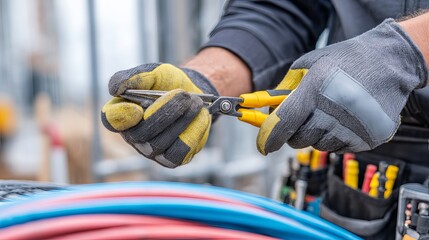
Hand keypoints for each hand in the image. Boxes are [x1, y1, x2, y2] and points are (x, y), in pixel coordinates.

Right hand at [101, 63, 218, 167]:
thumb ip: (134, 77)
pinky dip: (193, 131)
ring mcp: (152, 150)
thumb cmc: (168, 83)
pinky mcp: (172, 159)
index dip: (122, 116)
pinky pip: (180, 151)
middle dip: (166, 112)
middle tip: (185, 95)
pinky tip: (200, 117)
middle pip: (142, 133)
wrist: (193, 94)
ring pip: (163, 143)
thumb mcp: (152, 72)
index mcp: (122, 113)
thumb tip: (115, 89)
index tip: (137, 108)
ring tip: (195, 102)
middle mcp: (133, 136)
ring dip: (183, 119)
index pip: (111, 120)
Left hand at [257, 19, 427, 154]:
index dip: (269, 139)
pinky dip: (336, 138)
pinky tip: (344, 119)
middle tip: (302, 118)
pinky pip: (339, 149)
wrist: (389, 61)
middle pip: (298, 140)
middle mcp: (333, 113)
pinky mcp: (368, 138)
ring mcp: (353, 128)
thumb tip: (268, 111)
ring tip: (329, 113)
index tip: (263, 145)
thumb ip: (285, 89)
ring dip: (317, 135)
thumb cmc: (345, 60)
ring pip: (319, 146)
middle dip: (294, 132)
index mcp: (314, 92)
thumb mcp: (308, 64)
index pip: (283, 125)